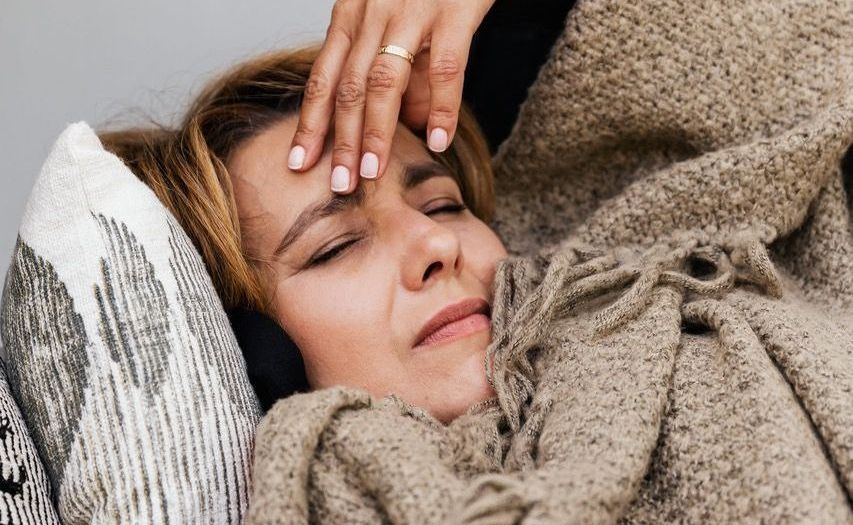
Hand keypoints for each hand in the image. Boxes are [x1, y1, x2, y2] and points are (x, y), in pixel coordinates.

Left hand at [286, 0, 495, 192]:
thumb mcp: (396, 15)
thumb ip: (398, 68)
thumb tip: (410, 126)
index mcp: (353, 14)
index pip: (323, 77)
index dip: (310, 122)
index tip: (299, 162)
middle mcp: (372, 13)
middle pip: (348, 87)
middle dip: (338, 141)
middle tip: (336, 185)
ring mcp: (412, 11)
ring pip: (384, 82)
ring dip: (375, 133)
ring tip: (370, 174)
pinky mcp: (453, 11)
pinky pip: (444, 68)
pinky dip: (442, 108)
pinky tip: (438, 141)